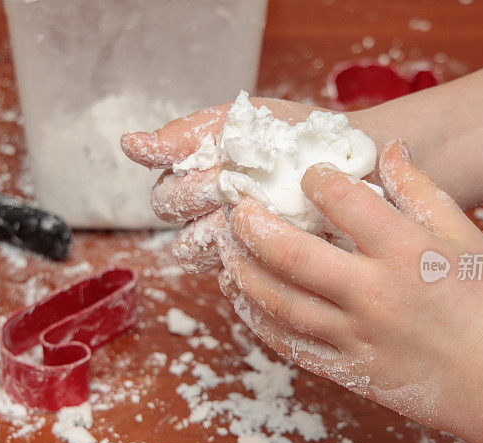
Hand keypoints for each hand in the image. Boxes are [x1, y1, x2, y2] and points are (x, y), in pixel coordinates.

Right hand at [121, 98, 323, 272]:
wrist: (356, 158)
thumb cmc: (297, 136)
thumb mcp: (242, 123)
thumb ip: (186, 134)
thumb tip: (127, 143)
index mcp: (199, 186)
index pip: (166, 200)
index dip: (186, 190)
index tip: (218, 173)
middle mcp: (210, 219)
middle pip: (176, 231)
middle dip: (201, 204)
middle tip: (234, 187)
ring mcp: (236, 247)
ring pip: (195, 256)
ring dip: (217, 237)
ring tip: (251, 217)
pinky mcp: (263, 269)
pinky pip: (231, 278)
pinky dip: (243, 262)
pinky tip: (270, 244)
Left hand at [218, 140, 482, 436]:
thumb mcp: (465, 236)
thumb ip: (421, 190)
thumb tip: (388, 149)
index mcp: (405, 253)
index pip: (343, 201)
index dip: (316, 178)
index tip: (307, 173)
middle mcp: (372, 294)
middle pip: (290, 253)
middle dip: (251, 224)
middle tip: (234, 207)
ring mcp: (355, 337)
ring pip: (278, 302)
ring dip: (242, 271)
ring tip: (225, 249)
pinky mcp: (348, 371)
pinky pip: (290, 345)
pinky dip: (259, 321)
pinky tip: (244, 299)